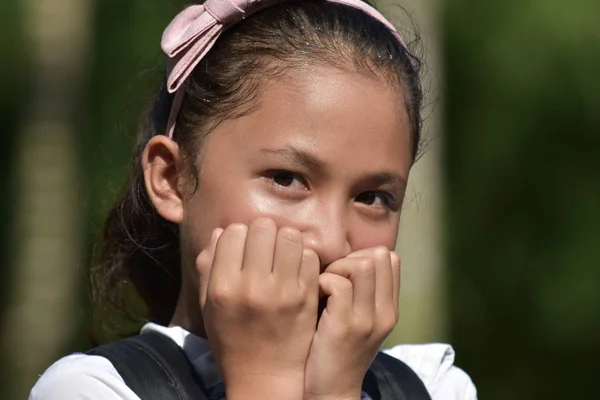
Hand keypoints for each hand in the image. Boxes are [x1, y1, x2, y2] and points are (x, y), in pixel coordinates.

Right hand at [196, 218, 319, 399]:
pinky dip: (303, 257)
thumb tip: (220, 231)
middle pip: (263, 227)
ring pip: (289, 235)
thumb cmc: (232, 340)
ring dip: (285, 240)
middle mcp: (251, 285)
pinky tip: (296, 269)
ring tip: (282, 254)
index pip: (233, 232)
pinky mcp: (306, 297)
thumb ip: (208, 267)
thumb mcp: (208, 307)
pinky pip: (308, 256)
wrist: (264, 377)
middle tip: (265, 248)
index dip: (239, 235)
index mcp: (222, 287)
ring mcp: (282, 291)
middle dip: (263, 233)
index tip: (243, 247)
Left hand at [303, 247, 400, 399]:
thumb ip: (363, 293)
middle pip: (381, 255)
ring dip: (337, 267)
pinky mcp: (344, 326)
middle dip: (352, 257)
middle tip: (332, 275)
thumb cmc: (336, 349)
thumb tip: (347, 257)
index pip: (392, 259)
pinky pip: (339, 284)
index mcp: (390, 309)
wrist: (331, 390)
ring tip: (324, 284)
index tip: (345, 271)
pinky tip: (315, 294)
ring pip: (363, 265)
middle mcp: (385, 313)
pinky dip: (323, 281)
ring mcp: (367, 320)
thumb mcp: (360, 321)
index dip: (365, 255)